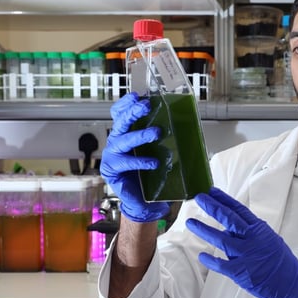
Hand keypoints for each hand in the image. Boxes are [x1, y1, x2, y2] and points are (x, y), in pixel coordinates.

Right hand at [99, 93, 169, 222]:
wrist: (143, 201)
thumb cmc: (150, 174)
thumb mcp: (156, 152)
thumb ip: (161, 138)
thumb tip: (186, 122)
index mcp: (124, 133)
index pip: (120, 113)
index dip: (126, 103)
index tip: (138, 95)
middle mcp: (116, 141)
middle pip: (121, 122)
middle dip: (133, 112)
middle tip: (146, 106)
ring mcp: (112, 155)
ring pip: (123, 140)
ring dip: (140, 135)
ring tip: (156, 133)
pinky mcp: (111, 170)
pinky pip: (126, 162)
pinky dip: (141, 161)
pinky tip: (153, 163)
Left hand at [186, 187, 297, 297]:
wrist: (293, 283)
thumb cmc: (281, 262)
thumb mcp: (268, 240)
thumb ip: (248, 235)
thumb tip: (228, 231)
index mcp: (260, 229)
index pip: (239, 210)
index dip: (224, 199)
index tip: (212, 191)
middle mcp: (253, 239)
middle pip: (229, 218)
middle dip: (212, 207)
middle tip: (199, 198)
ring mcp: (247, 255)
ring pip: (221, 239)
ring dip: (204, 230)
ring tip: (191, 222)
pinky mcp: (242, 272)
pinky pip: (222, 264)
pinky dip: (210, 260)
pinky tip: (202, 255)